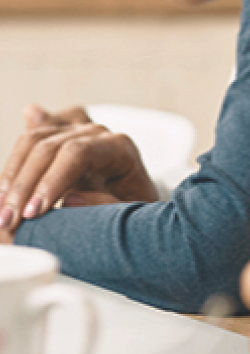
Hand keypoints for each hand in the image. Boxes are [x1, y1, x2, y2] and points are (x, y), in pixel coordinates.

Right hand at [0, 104, 157, 229]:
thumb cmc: (133, 208)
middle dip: (24, 186)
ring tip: (1, 213)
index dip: (51, 181)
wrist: (132, 196)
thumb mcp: (130, 212)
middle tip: (8, 222)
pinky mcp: (55, 137)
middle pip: (48, 146)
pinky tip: (1, 193)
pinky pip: (26, 143)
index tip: (34, 213)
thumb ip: (107, 205)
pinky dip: (10, 170)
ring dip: (10, 178)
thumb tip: (71, 199)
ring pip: (31, 141)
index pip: (78, 153)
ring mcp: (73, 131)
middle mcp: (95, 133)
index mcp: (118, 147)